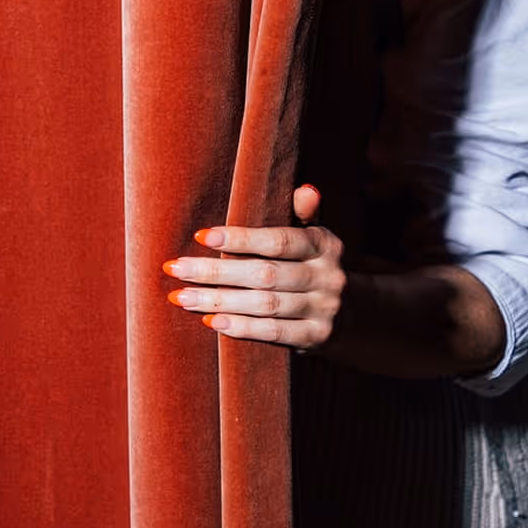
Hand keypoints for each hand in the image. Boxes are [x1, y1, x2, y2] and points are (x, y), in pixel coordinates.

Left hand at [161, 185, 345, 350]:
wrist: (352, 313)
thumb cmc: (314, 265)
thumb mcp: (314, 236)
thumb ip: (304, 214)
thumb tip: (305, 190)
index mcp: (325, 244)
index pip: (279, 241)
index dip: (240, 239)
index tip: (200, 236)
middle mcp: (328, 276)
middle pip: (265, 274)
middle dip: (216, 272)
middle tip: (175, 268)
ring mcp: (325, 309)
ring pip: (265, 305)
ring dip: (219, 301)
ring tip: (182, 297)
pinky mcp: (317, 337)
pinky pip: (274, 333)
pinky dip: (242, 328)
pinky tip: (212, 322)